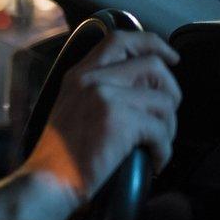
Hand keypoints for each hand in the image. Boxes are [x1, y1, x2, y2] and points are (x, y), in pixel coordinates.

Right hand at [22, 31, 181, 200]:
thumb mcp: (72, 107)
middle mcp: (90, 79)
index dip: (152, 44)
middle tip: (165, 116)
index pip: (119, 40)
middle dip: (170, 92)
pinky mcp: (119, 120)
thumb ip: (99, 89)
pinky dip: (164, 150)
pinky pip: (161, 130)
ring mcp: (104, 97)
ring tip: (155, 144)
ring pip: (164, 100)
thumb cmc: (61, 153)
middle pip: (153, 65)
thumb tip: (143, 87)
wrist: (48, 179)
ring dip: (169, 126)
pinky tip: (152, 161)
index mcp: (79, 74)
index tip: (170, 57)